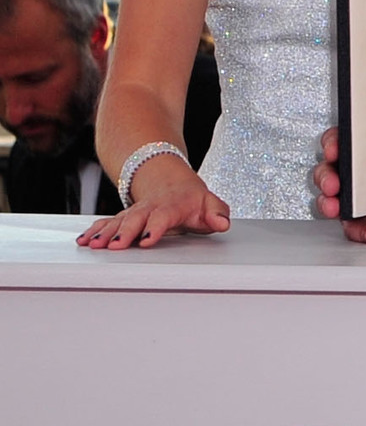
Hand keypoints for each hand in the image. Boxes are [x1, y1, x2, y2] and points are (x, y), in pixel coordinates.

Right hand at [77, 154, 229, 248]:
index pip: (163, 217)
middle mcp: (149, 208)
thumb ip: (217, 213)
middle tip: (115, 246)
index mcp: (171, 206)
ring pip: (117, 221)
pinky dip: (94, 230)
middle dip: (124, 232)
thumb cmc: (192, 199)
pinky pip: (106, 222)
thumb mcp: (209, 203)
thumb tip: (222, 222)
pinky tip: (84, 241)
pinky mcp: (123, 217)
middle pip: (135, 219)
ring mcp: (134, 212)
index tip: (148, 239)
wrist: (171, 180)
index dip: (155, 228)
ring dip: (104, 233)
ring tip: (93, 245)